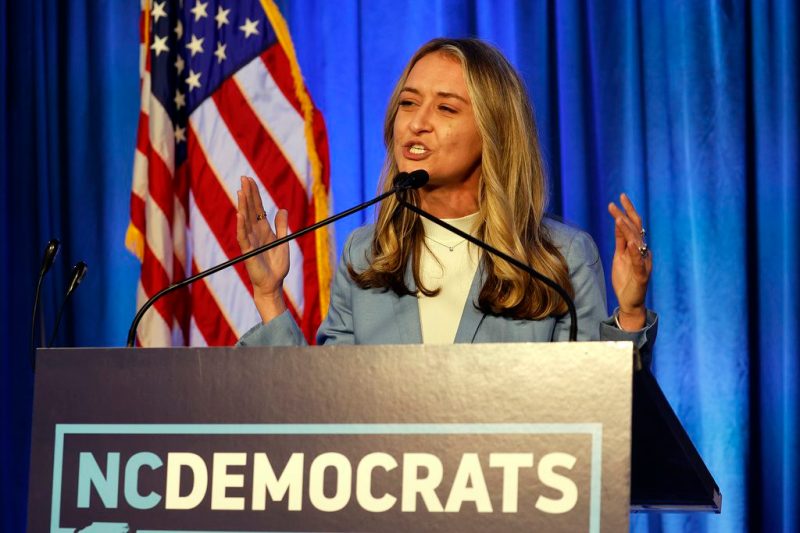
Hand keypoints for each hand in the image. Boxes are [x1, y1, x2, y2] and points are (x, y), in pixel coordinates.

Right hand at [236, 176, 289, 322]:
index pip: (257, 208)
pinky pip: (243, 236)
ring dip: (242, 205)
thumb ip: (281, 226)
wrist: (273, 284)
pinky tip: (240, 214)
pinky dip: (241, 226)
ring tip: (240, 191)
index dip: (254, 194)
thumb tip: (282, 209)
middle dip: (247, 194)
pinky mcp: (248, 251)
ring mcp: (250, 241)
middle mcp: (255, 233)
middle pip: (250, 210)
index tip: (249, 180)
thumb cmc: (277, 266)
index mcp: (263, 230)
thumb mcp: (282, 242)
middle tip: (243, 178)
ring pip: (245, 220)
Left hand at [607, 193, 651, 330]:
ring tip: (618, 218)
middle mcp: (643, 252)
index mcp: (637, 247)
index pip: (633, 225)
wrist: (630, 301)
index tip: (619, 198)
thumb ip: (620, 240)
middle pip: (636, 230)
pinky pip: (639, 262)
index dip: (627, 211)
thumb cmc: (625, 278)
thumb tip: (618, 222)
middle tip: (616, 203)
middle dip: (626, 215)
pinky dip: (636, 252)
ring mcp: (643, 263)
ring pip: (637, 243)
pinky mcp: (641, 275)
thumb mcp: (620, 256)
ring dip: (627, 230)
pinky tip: (631, 243)